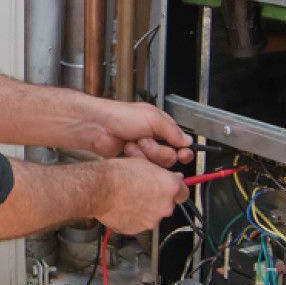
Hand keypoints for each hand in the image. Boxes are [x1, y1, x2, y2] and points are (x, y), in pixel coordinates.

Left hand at [79, 99, 193, 168]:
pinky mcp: (132, 160)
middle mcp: (153, 139)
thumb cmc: (120, 116)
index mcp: (161, 126)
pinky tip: (126, 151)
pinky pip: (143, 169)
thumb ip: (173, 130)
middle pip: (169, 157)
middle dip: (157, 151)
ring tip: (132, 144)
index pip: (180, 143)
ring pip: (156, 164)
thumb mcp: (152, 118)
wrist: (97, 127)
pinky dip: (135, 160)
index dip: (183, 151)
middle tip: (144, 140)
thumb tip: (188, 141)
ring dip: (144, 154)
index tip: (182, 154)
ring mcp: (142, 151)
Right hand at [96, 158, 187, 234]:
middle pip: (167, 205)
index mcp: (169, 188)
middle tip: (143, 190)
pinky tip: (123, 206)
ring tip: (129, 198)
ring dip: (145, 208)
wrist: (99, 188)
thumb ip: (161, 175)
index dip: (175, 190)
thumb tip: (168, 177)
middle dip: (158, 199)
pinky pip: (139, 223)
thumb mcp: (144, 163)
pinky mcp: (137, 229)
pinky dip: (133, 217)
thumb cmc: (118, 174)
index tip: (171, 190)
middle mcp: (164, 206)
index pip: (184, 192)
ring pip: (152, 215)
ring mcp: (151, 220)